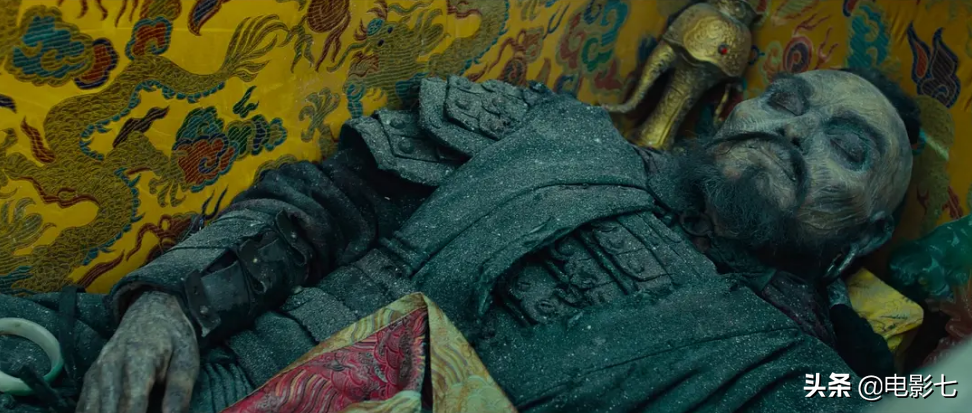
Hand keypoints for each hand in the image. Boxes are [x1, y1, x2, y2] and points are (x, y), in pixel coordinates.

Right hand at [77, 292, 198, 412]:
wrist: (151, 310)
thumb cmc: (174, 338)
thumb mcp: (187, 360)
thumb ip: (180, 393)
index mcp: (137, 361)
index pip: (132, 403)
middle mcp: (109, 367)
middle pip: (108, 411)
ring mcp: (96, 373)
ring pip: (91, 411)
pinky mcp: (90, 379)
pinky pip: (84, 407)